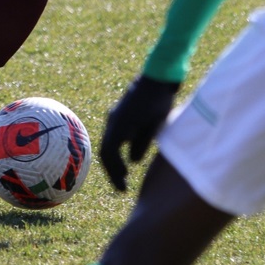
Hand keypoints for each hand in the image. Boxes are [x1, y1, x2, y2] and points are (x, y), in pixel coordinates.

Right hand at [100, 75, 180, 191]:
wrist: (157, 77)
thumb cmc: (158, 101)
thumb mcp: (154, 126)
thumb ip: (142, 144)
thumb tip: (133, 161)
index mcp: (119, 126)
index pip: (109, 154)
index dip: (115, 172)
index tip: (123, 185)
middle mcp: (112, 122)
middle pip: (105, 152)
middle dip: (112, 171)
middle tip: (122, 187)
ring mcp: (115, 118)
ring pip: (108, 145)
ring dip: (114, 162)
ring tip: (124, 177)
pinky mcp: (120, 115)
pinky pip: (113, 137)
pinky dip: (117, 151)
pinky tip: (128, 161)